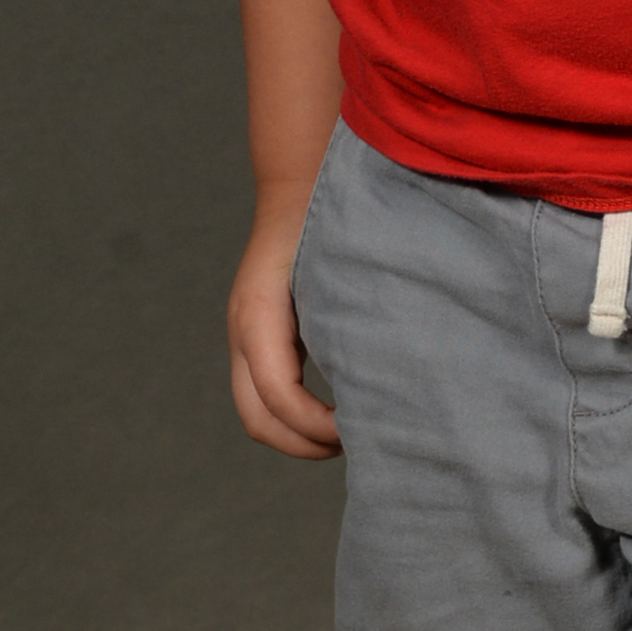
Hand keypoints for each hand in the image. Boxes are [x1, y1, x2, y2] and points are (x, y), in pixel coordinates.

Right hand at [226, 191, 341, 459]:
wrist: (298, 186)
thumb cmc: (328, 222)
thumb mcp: (341, 269)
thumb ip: (353, 316)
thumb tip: (388, 375)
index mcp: (260, 315)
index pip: (279, 396)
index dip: (318, 427)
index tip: (362, 429)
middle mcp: (243, 331)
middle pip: (259, 418)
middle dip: (306, 444)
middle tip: (358, 444)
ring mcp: (244, 336)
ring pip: (257, 411)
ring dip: (298, 434)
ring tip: (350, 433)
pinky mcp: (257, 337)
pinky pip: (266, 392)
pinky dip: (295, 414)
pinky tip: (338, 408)